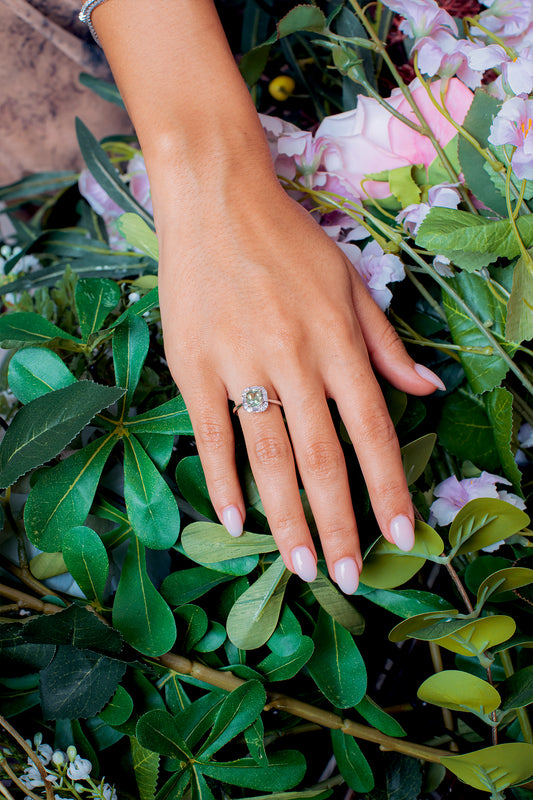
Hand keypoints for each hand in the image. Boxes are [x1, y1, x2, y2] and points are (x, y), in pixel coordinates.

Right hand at [156, 166, 441, 593]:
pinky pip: (212, 434)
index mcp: (338, 341)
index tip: (403, 536)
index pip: (374, 430)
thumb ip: (385, 342)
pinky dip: (221, 480)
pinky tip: (232, 519)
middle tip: (349, 577)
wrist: (216, 198)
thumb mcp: (351, 281)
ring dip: (286, 519)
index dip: (391, 487)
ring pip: (269, 459)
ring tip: (301, 566)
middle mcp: (294, 360)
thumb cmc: (288, 239)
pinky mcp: (195, 366)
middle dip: (340, 525)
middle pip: (323, 459)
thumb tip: (427, 388)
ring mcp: (240, 365)